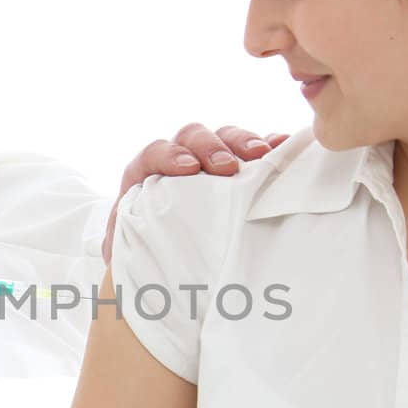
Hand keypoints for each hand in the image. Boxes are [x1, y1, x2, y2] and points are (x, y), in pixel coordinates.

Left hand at [101, 122, 289, 262]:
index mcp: (145, 175)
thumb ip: (125, 250)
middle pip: (192, 137)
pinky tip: (284, 147)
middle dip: (210, 147)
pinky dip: (270, 145)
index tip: (187, 170)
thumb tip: (122, 270)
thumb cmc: (142, 256)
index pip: (154, 153)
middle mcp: (179, 160)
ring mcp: (210, 161)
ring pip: (224, 137)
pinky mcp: (239, 168)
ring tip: (263, 155)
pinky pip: (255, 148)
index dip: (169, 156)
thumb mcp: (129, 253)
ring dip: (243, 143)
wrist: (160, 260)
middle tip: (227, 167)